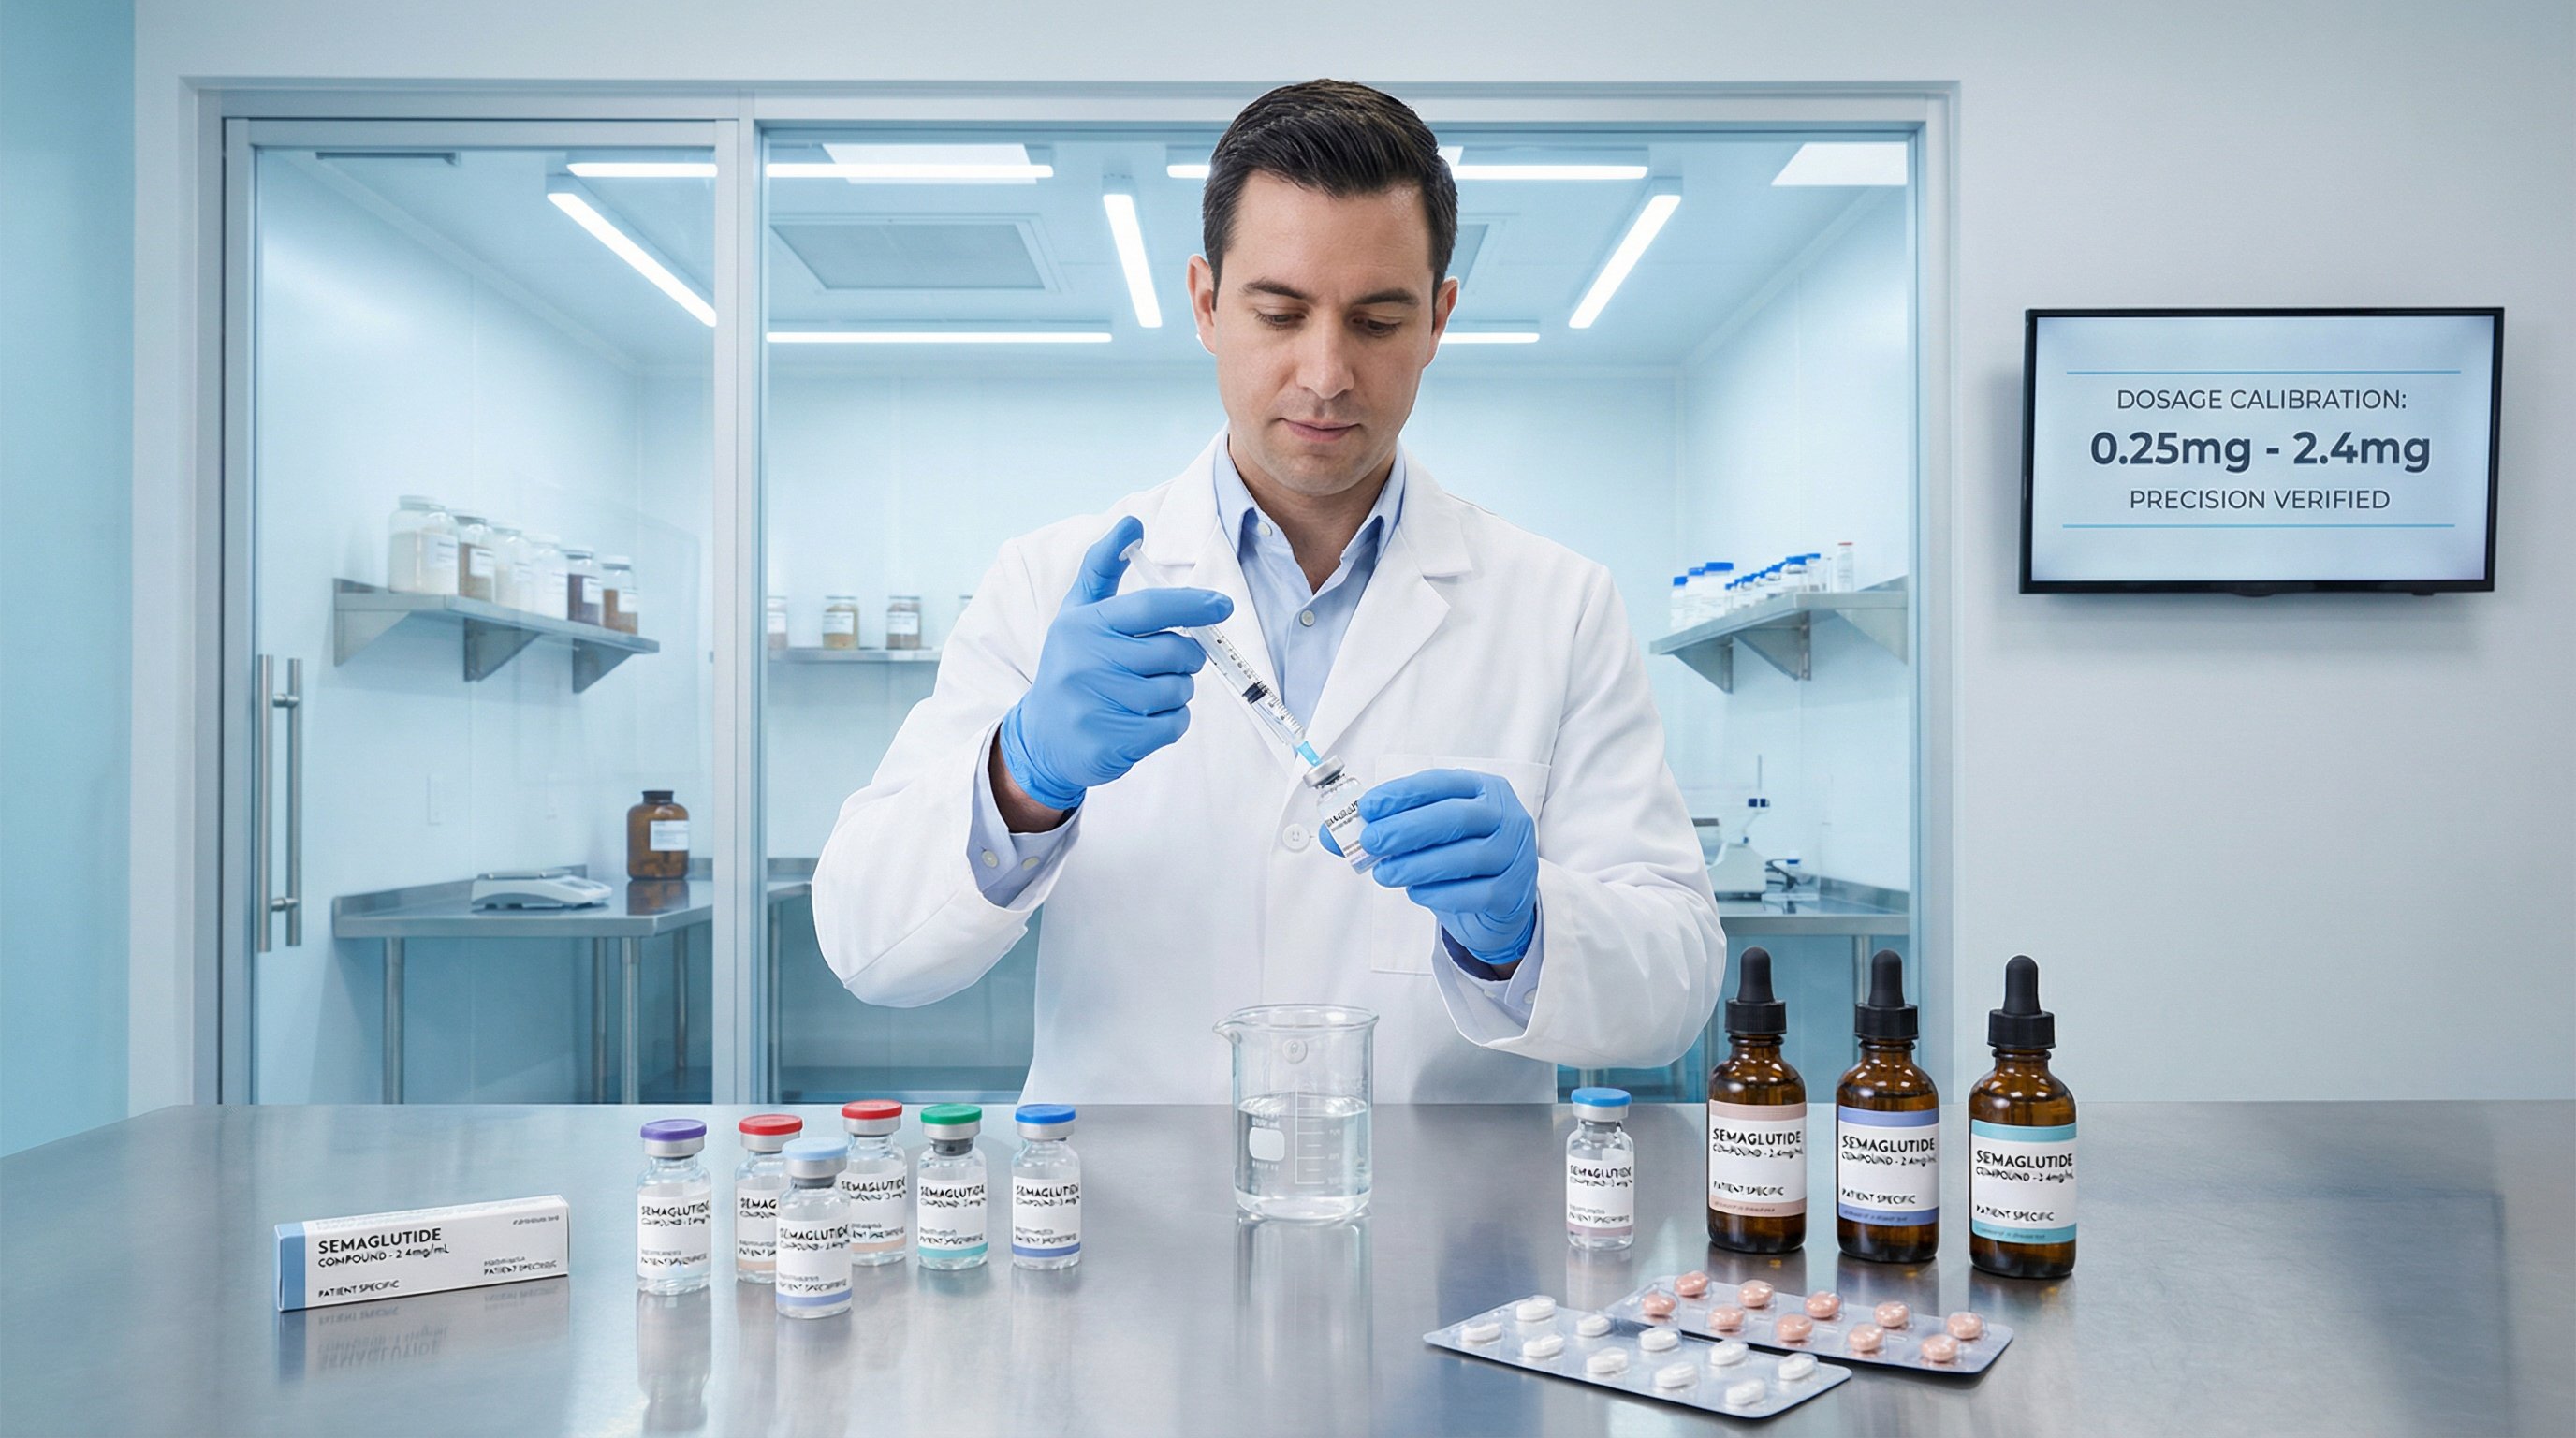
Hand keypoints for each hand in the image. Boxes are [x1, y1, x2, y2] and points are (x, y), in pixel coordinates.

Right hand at [997, 517, 1232, 811]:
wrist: (1043, 738)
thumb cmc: (1072, 665)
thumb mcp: (1077, 614)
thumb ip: (1103, 567)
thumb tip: (1133, 523)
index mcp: (1084, 625)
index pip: (1149, 608)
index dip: (1192, 605)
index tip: (1223, 606)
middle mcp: (1088, 662)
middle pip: (1175, 652)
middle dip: (1186, 657)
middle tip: (1167, 663)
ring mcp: (1099, 703)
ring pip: (1179, 690)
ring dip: (1178, 691)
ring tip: (1148, 693)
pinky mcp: (1113, 741)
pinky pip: (1174, 724)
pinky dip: (1173, 721)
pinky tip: (1146, 719)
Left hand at [1343, 768, 1537, 965]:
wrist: (1501, 900)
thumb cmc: (1458, 855)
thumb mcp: (1427, 834)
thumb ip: (1386, 829)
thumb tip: (1332, 835)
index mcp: (1482, 789)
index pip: (1441, 783)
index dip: (1402, 794)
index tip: (1368, 807)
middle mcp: (1505, 816)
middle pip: (1455, 817)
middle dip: (1407, 828)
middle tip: (1371, 840)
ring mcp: (1514, 855)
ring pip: (1464, 857)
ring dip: (1417, 865)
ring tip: (1385, 874)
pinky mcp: (1512, 892)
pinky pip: (1473, 893)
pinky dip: (1438, 894)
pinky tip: (1416, 893)